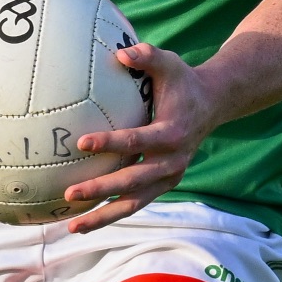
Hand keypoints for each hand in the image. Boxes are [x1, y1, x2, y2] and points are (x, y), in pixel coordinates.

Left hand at [61, 43, 218, 234]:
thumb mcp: (169, 62)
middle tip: (69, 193)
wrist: (211, 105)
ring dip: (104, 216)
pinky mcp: (161, 185)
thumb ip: (146, 56)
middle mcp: (172, 162)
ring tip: (72, 228)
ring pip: (134, 203)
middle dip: (101, 189)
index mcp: (173, 134)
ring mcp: (167, 178)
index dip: (110, 142)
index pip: (138, 141)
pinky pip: (135, 203)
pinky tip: (82, 220)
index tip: (81, 143)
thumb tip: (120, 54)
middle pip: (133, 181)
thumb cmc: (181, 81)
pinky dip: (110, 213)